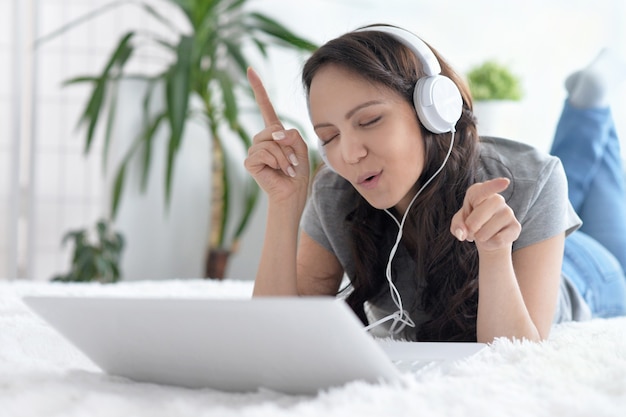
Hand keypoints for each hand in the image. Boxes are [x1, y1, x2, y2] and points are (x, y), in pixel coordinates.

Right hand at [244, 68, 309, 202]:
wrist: (293, 192)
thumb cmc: (298, 172)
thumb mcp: (301, 147)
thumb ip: (292, 135)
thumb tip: (276, 134)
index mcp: (274, 132)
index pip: (265, 107)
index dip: (258, 89)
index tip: (250, 70)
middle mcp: (262, 139)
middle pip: (273, 129)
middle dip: (288, 146)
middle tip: (292, 162)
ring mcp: (254, 150)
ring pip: (269, 142)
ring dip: (284, 156)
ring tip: (287, 168)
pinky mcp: (250, 162)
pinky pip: (264, 153)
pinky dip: (277, 162)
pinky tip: (279, 171)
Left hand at [450, 178, 520, 252]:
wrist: (487, 237)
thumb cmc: (471, 223)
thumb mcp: (459, 223)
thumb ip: (457, 226)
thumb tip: (462, 232)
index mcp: (479, 193)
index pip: (485, 189)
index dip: (494, 186)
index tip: (505, 182)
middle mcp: (497, 199)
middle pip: (485, 208)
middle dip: (472, 223)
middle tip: (470, 230)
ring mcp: (508, 212)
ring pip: (490, 227)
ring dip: (480, 236)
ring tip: (480, 235)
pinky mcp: (516, 227)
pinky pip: (499, 239)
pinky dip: (489, 244)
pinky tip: (490, 240)